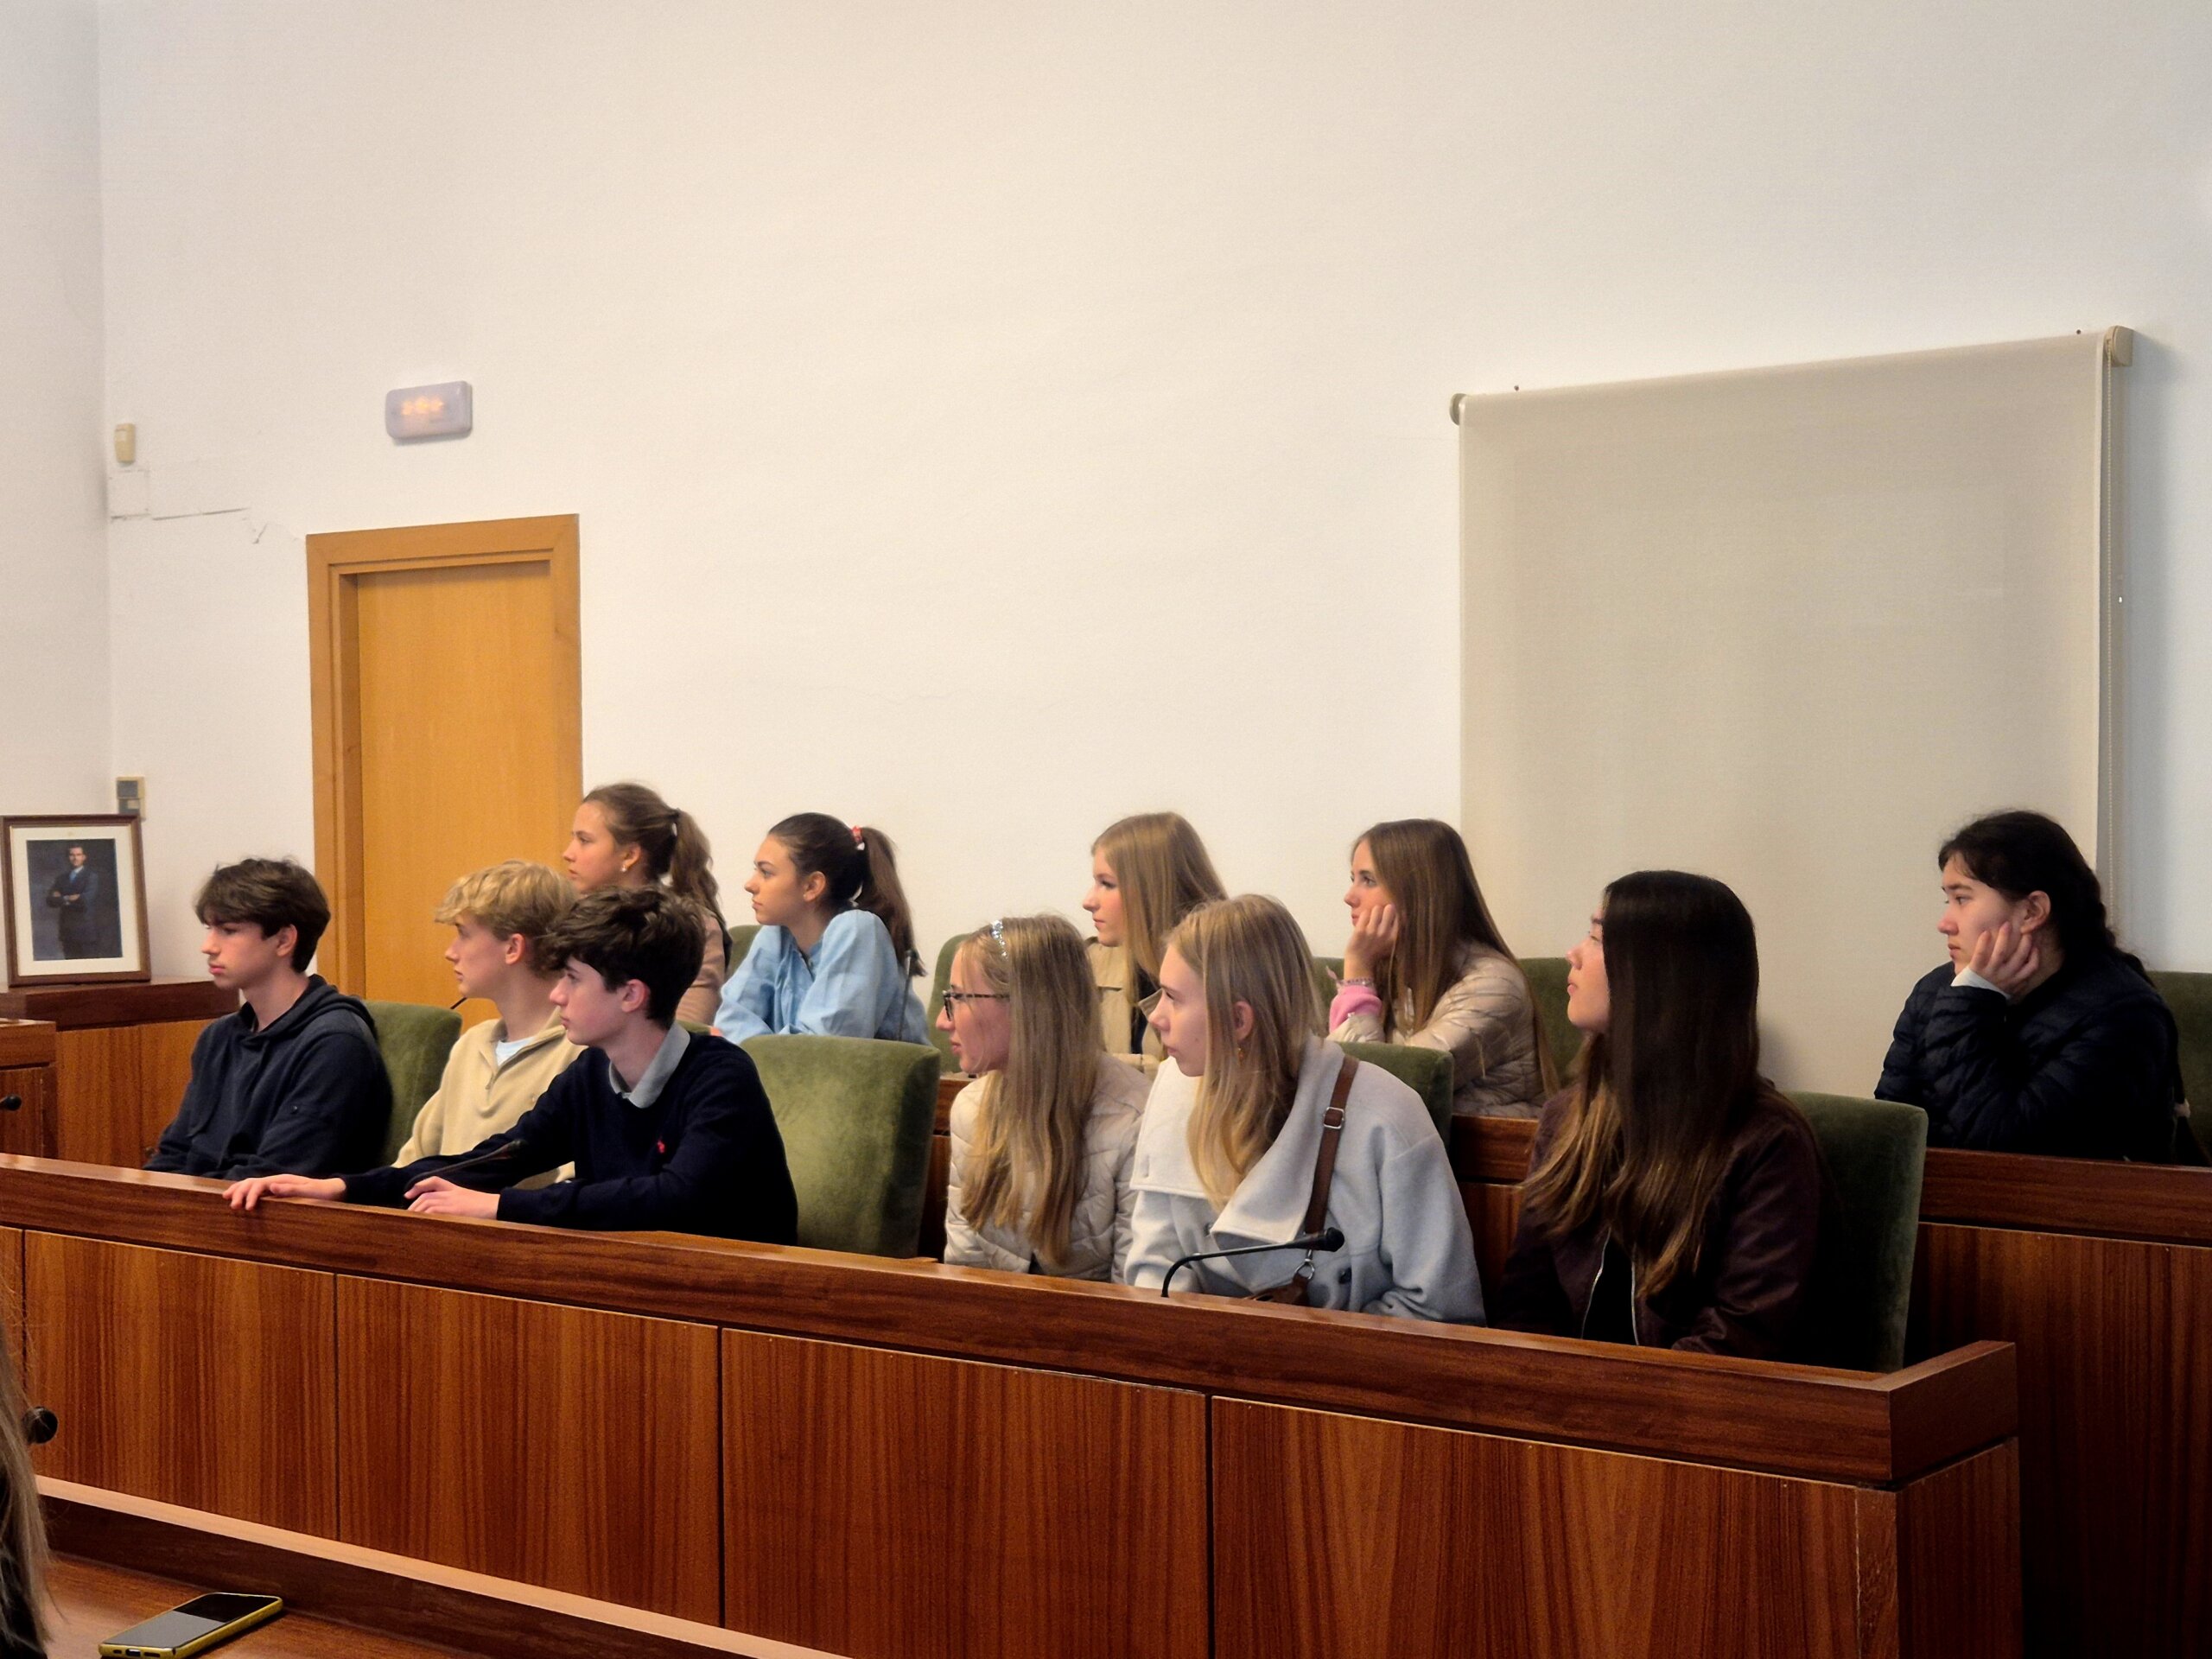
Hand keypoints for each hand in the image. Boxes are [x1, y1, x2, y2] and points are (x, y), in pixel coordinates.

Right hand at [226, 1174, 343, 1210]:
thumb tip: (271, 1186)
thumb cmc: (324, 1193)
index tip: (246, 1208)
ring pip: (253, 1185)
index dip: (251, 1195)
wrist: (335, 1191)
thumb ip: (292, 1189)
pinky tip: (239, 1198)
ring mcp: (277, 1186)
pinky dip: (246, 1193)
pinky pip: (258, 1191)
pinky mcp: (278, 1192)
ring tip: (227, 1198)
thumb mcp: (311, 1192)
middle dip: (240, 1192)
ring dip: (239, 1190)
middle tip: (232, 1206)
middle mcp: (278, 1181)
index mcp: (283, 1180)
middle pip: (253, 1182)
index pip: (260, 1184)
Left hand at [404, 1177, 498, 1218]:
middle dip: (414, 1205)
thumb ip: (457, 1203)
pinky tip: (421, 1222)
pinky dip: (425, 1216)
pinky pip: (434, 1211)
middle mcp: (452, 1193)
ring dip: (417, 1211)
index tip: (408, 1194)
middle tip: (407, 1214)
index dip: (419, 1185)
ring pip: (428, 1203)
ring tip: (411, 1220)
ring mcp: (453, 1201)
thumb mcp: (470, 1201)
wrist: (497, 1207)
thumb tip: (442, 1214)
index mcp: (456, 1189)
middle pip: (427, 1195)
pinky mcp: (454, 1210)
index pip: (434, 1181)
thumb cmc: (486, 1208)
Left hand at [1342, 904, 1399, 981]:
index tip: (1390, 914)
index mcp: (1393, 938)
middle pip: (1389, 909)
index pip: (1398, 917)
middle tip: (1381, 914)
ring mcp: (1372, 932)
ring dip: (1374, 911)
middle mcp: (1384, 934)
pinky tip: (1364, 920)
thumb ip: (1394, 932)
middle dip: (1385, 909)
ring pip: (1377, 909)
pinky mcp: (1360, 930)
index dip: (1394, 913)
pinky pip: (1365, 914)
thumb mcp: (1390, 945)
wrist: (1359, 963)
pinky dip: (1365, 915)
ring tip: (1372, 917)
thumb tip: (1400, 914)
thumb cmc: (1375, 954)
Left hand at [1965, 921, 2040, 995]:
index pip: (2031, 967)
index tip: (2035, 946)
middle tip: (2025, 930)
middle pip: (2019, 956)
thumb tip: (2029, 968)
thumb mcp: (2010, 991)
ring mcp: (1991, 971)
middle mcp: (2005, 975)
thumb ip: (2020, 982)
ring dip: (2004, 937)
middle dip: (2024, 942)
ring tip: (2006, 925)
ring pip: (2000, 952)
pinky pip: (1981, 954)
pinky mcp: (1976, 968)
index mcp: (2015, 981)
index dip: (2035, 955)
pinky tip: (1986, 932)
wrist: (1972, 1003)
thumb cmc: (1991, 994)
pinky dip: (1984, 943)